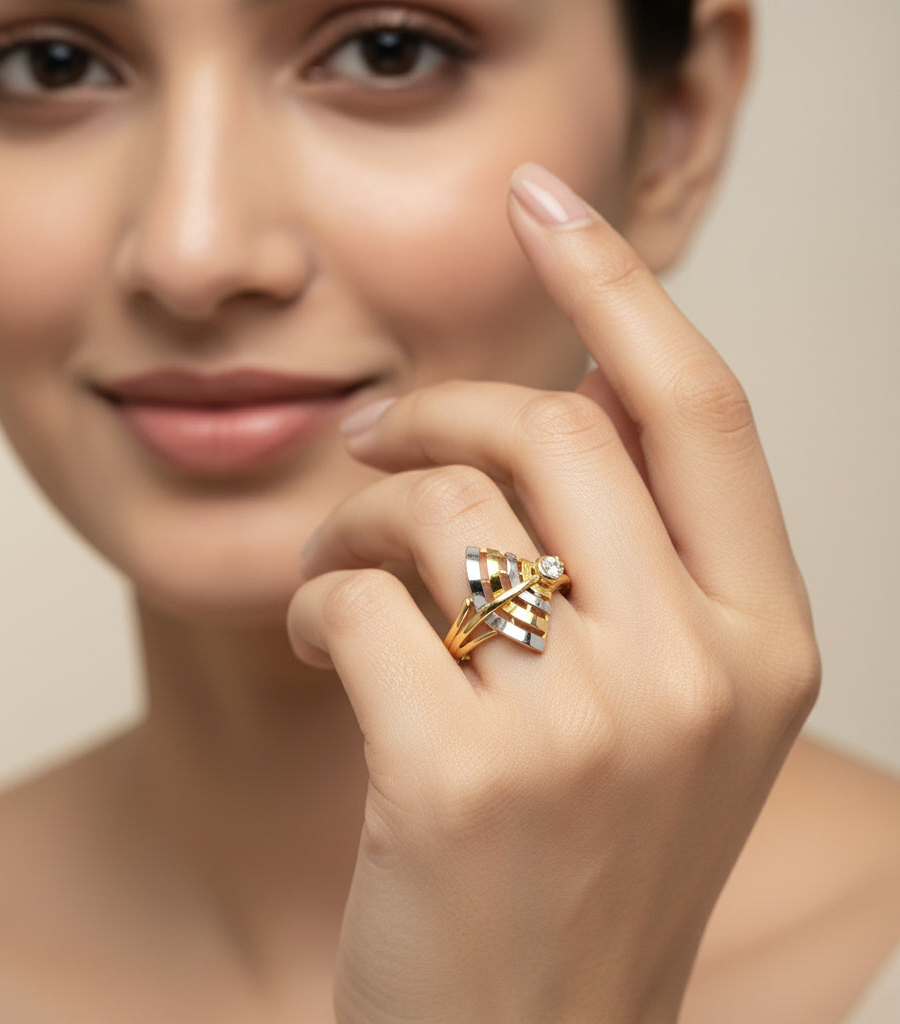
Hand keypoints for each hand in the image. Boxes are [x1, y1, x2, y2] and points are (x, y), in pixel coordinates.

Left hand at [287, 164, 819, 1023]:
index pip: (697, 407)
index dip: (618, 282)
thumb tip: (552, 400)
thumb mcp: (655, 713)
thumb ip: (634, 564)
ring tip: (336, 564)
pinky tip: (317, 644)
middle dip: (439, 409)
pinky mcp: (461, 779)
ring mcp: (589, 731)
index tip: (544, 202)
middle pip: (551, 429)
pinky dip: (314, 602)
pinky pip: (359, 603)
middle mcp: (699, 674)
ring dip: (359, 513)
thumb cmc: (576, 866)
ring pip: (439, 506)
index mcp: (764, 643)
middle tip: (376, 437)